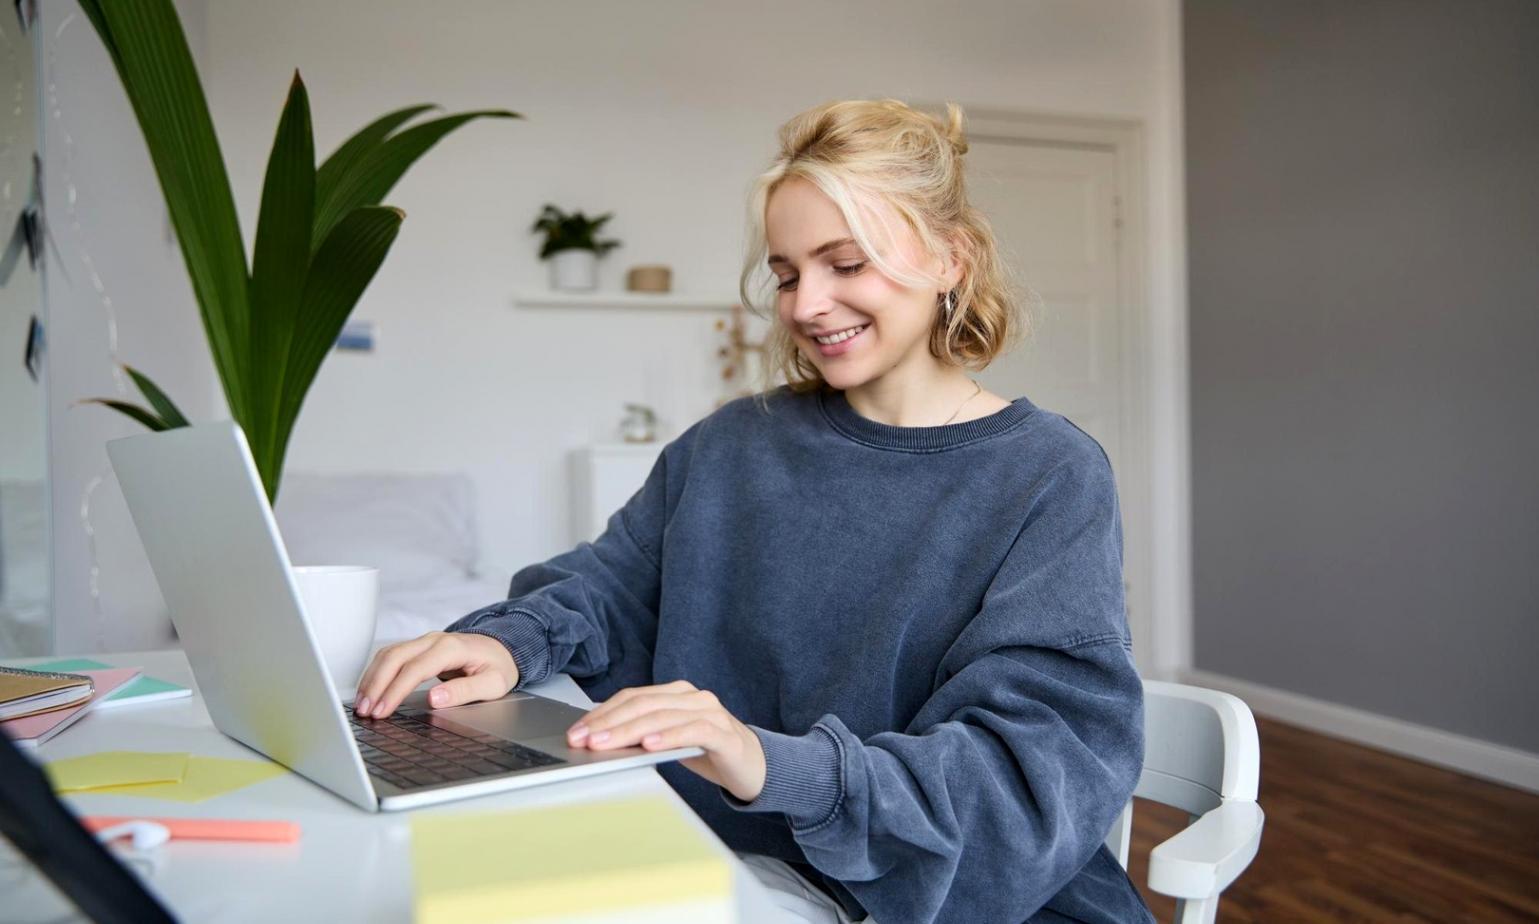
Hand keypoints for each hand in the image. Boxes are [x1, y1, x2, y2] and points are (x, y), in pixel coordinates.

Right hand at [353, 631, 518, 718]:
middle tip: (364, 711)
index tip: (382, 711)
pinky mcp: (418, 647)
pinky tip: (369, 689)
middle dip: (375, 685)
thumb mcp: (493, 684)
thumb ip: (465, 691)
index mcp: (451, 648)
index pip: (415, 669)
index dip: (395, 690)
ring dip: (371, 678)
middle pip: (394, 657)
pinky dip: (376, 672)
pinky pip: (391, 656)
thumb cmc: (498, 667)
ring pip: (388, 654)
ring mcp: (424, 641)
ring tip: (361, 704)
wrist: (503, 648)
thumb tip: (434, 698)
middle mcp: (434, 640)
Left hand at [566, 679, 766, 802]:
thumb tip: (600, 739)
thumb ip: (643, 734)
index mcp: (676, 694)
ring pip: (662, 716)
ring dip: (629, 731)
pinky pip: (693, 731)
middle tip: (584, 739)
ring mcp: (710, 712)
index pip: (632, 697)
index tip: (577, 731)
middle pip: (642, 704)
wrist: (755, 767)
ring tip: (606, 744)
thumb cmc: (709, 752)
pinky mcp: (724, 733)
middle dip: (608, 722)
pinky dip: (668, 737)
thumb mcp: (670, 741)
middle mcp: (693, 697)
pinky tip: (649, 745)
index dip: (602, 713)